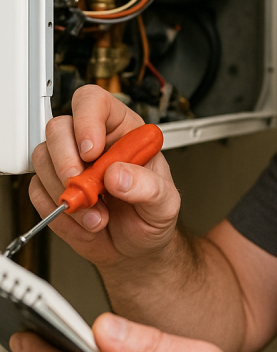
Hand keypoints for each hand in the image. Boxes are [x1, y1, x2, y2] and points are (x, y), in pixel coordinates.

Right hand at [30, 86, 179, 267]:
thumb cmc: (151, 217)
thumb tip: (118, 174)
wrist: (136, 249)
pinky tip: (85, 223)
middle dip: (67, 162)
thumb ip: (148, 187)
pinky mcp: (52, 188)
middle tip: (86, 190)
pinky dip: (59, 215)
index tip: (91, 151)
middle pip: (58, 128)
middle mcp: (93, 143)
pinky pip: (37, 192)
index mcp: (123, 132)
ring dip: (66, 194)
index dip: (87, 120)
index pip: (95, 102)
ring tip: (98, 216)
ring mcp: (69, 164)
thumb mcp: (165, 204)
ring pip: (42, 159)